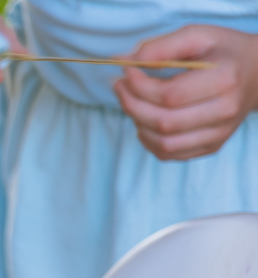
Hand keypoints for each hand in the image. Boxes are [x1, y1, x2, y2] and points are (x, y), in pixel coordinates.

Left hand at [114, 25, 257, 160]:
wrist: (255, 74)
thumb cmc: (222, 52)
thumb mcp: (197, 36)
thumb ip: (161, 47)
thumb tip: (127, 61)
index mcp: (224, 79)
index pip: (169, 95)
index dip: (139, 86)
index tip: (126, 72)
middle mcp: (225, 111)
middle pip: (163, 122)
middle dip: (131, 105)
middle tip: (120, 87)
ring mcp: (219, 133)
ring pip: (163, 143)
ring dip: (137, 124)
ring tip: (132, 103)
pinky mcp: (211, 146)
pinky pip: (169, 154)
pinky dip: (148, 140)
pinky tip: (145, 121)